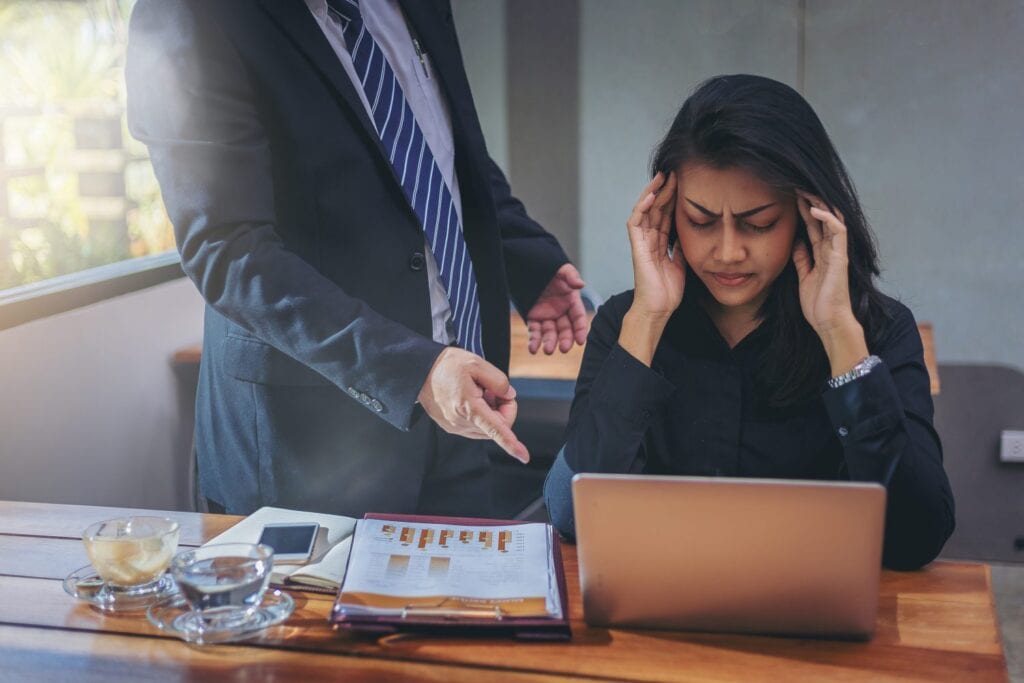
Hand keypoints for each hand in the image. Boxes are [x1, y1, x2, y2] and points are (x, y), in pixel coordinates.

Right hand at [417, 347, 529, 462]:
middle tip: (493, 389)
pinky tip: (472, 397)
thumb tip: (509, 396)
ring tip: (479, 391)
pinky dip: (482, 414)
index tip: (524, 457)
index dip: (512, 444)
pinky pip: (476, 426)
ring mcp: (455, 427)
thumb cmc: (447, 366)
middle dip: (503, 407)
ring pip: (488, 427)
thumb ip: (498, 380)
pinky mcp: (451, 427)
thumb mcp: (476, 363)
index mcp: (469, 407)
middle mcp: (461, 422)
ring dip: (492, 411)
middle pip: (498, 425)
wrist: (419, 371)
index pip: (496, 430)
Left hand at [525, 263, 587, 354]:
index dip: (580, 330)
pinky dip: (534, 340)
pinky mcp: (533, 317)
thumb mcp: (562, 270)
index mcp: (571, 301)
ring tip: (547, 350)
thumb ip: (571, 277)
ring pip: (550, 332)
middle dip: (565, 339)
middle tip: (564, 349)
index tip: (580, 341)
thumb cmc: (550, 267)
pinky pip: (534, 331)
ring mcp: (547, 315)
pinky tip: (533, 349)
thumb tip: (581, 285)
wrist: (529, 265)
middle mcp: (560, 311)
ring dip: (549, 342)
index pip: (578, 318)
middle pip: (565, 329)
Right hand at [627, 172, 684, 319]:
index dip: (673, 199)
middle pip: (656, 209)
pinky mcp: (636, 248)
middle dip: (665, 190)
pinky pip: (635, 224)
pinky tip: (651, 196)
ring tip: (663, 177)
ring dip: (653, 193)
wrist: (658, 310)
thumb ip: (681, 248)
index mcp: (659, 244)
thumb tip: (690, 233)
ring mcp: (641, 243)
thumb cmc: (667, 293)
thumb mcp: (681, 264)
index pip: (666, 215)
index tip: (684, 183)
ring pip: (645, 211)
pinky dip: (641, 209)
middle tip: (676, 172)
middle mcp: (649, 240)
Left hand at [792, 192, 867, 373]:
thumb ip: (802, 260)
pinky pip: (837, 232)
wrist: (828, 322)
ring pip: (832, 220)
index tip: (791, 196)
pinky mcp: (840, 258)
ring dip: (819, 203)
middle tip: (797, 186)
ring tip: (805, 190)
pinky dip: (827, 218)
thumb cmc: (818, 304)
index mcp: (822, 255)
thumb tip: (796, 243)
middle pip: (823, 219)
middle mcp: (831, 250)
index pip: (814, 226)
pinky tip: (814, 209)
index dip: (804, 210)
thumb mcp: (804, 277)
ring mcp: (837, 253)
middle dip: (811, 201)